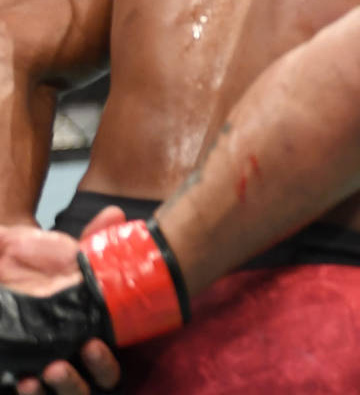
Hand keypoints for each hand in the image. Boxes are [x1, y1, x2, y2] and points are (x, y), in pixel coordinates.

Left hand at [0, 207, 125, 394]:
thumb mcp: (65, 257)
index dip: (101, 365)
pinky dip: (32, 393)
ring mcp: (50, 372)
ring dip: (57, 388)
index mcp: (92, 337)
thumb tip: (114, 215)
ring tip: (37, 376)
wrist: (12, 271)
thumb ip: (91, 239)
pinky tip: (23, 381)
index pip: (106, 369)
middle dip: (75, 383)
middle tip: (58, 365)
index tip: (92, 345)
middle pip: (87, 390)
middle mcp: (74, 362)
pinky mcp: (27, 372)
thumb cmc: (41, 269)